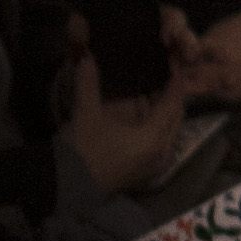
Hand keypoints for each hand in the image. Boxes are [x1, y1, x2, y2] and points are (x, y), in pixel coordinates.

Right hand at [61, 33, 200, 195]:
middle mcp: (162, 153)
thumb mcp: (86, 112)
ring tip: (152, 88)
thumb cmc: (81, 149)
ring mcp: (155, 165)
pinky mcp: (145, 172)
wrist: (66, 186)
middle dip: (171, 96)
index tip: (174, 63)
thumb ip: (89, 81)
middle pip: (175, 118)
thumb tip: (85, 54)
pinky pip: (160, 142)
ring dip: (162, 111)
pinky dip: (155, 126)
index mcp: (154, 138)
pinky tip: (143, 112)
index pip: (172, 104)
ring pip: (168, 131)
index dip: (174, 82)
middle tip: (164, 73)